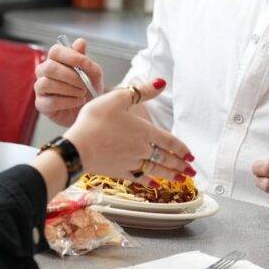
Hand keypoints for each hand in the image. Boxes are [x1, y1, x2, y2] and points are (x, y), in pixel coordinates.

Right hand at [34, 38, 103, 126]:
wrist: (88, 111)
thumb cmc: (88, 90)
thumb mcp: (93, 74)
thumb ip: (86, 60)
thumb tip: (80, 42)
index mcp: (55, 60)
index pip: (55, 51)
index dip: (70, 56)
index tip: (86, 63)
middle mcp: (44, 72)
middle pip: (49, 67)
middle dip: (70, 76)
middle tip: (84, 84)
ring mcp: (40, 88)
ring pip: (47, 84)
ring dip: (69, 89)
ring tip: (82, 93)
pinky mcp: (41, 104)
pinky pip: (50, 101)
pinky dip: (68, 101)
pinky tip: (78, 101)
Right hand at [64, 78, 194, 180]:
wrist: (77, 148)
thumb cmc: (95, 122)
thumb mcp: (117, 98)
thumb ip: (141, 91)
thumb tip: (161, 83)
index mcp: (144, 131)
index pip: (170, 141)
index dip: (182, 148)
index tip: (190, 155)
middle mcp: (142, 149)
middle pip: (166, 158)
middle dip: (180, 165)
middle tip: (190, 171)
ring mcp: (131, 162)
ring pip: (156, 170)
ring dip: (170, 175)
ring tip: (180, 180)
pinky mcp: (119, 171)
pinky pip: (139, 178)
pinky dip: (149, 182)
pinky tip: (154, 185)